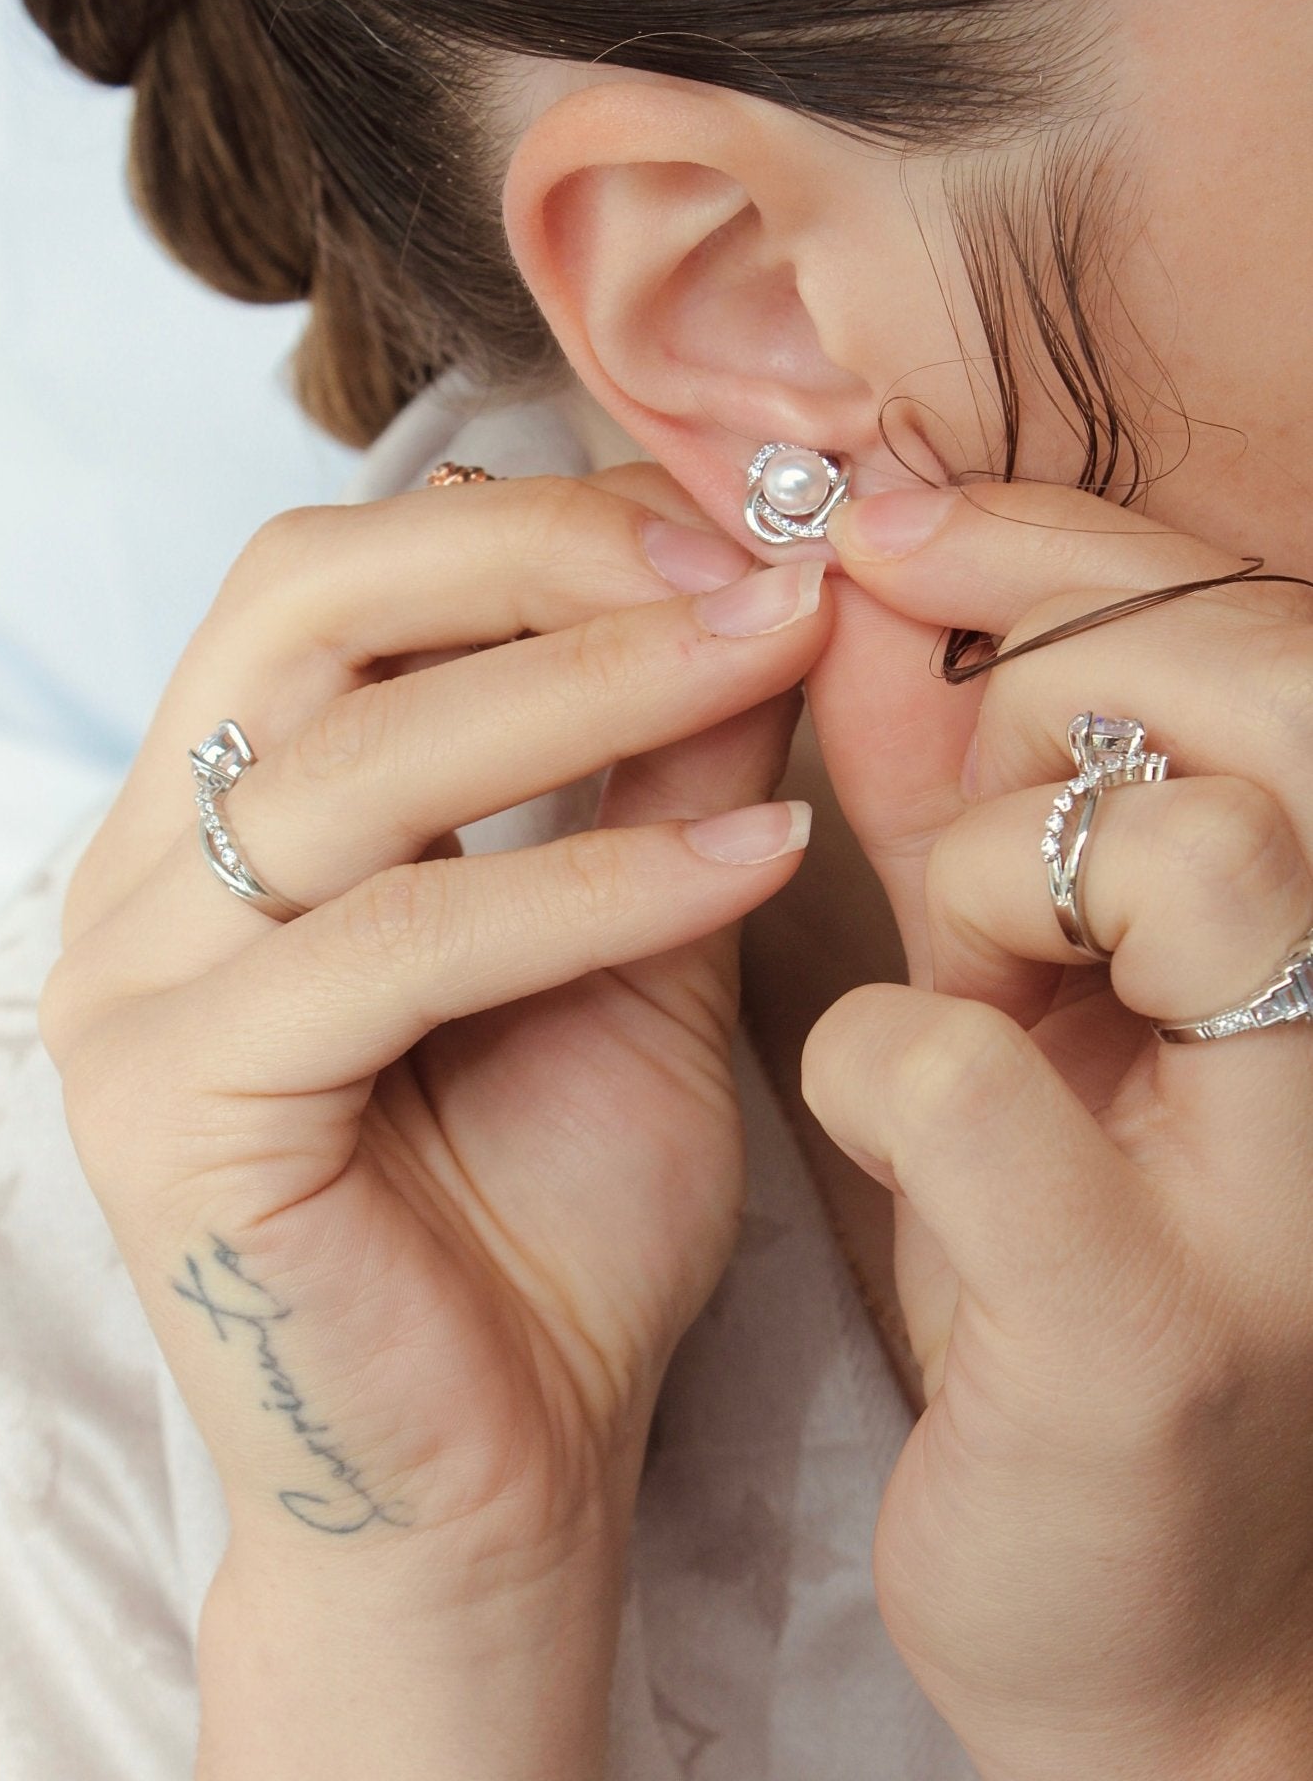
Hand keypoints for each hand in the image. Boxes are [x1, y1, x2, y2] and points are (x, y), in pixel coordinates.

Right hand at [42, 468, 827, 1600]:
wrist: (495, 1489)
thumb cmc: (553, 1222)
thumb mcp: (638, 945)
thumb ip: (672, 774)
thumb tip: (766, 592)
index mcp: (221, 817)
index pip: (336, 576)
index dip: (536, 522)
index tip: (738, 526)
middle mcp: (142, 879)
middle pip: (301, 606)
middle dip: (538, 558)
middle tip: (740, 563)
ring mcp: (132, 992)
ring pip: (355, 766)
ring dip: (589, 689)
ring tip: (772, 655)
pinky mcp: (169, 1109)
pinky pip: (391, 949)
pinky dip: (583, 888)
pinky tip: (757, 866)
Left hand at [799, 483, 1312, 1778]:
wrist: (1143, 1608)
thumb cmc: (1069, 1254)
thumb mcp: (1021, 976)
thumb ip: (959, 779)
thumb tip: (864, 570)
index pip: (1257, 625)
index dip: (1052, 538)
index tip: (880, 526)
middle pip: (1258, 690)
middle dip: (1049, 699)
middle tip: (966, 834)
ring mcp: (1292, 1178)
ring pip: (1158, 845)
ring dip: (989, 884)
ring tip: (978, 991)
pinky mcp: (1150, 1330)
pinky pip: (965, 1076)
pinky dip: (879, 1068)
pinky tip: (896, 1122)